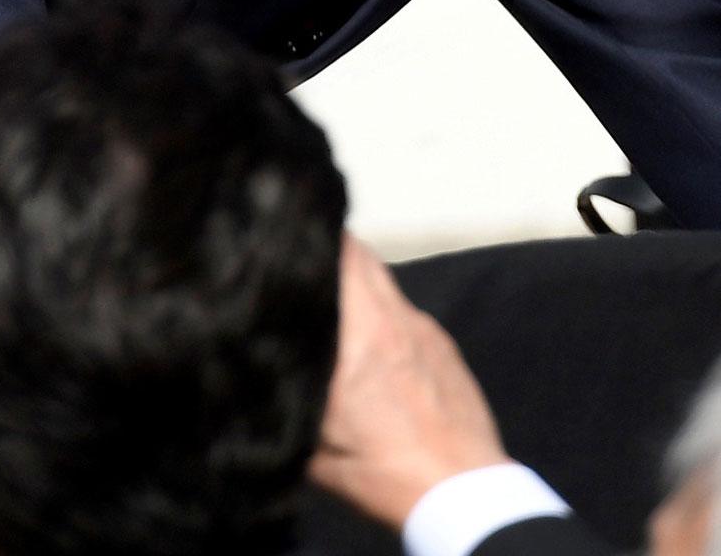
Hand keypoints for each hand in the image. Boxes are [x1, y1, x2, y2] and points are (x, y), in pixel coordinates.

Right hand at [308, 235, 510, 528]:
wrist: (462, 486)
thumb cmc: (386, 472)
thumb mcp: (314, 446)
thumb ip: (287, 400)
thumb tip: (258, 373)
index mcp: (361, 338)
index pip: (340, 257)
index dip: (312, 237)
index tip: (285, 235)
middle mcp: (394, 321)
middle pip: (361, 256)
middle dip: (329, 249)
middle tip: (298, 257)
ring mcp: (423, 329)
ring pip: (384, 282)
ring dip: (356, 281)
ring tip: (326, 299)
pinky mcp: (442, 344)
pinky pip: (405, 311)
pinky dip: (382, 311)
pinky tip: (367, 342)